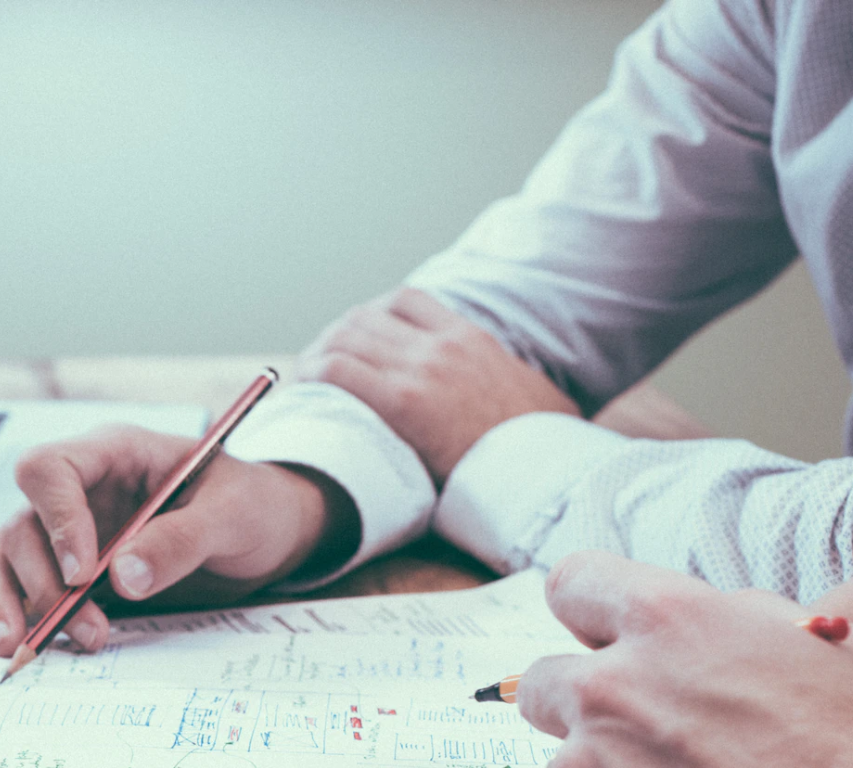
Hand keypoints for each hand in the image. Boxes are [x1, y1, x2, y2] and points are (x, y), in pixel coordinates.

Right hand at [0, 426, 354, 656]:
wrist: (268, 530)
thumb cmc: (251, 505)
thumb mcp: (232, 515)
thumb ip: (180, 540)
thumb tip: (122, 577)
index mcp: (115, 453)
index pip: (51, 469)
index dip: (56, 520)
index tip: (82, 574)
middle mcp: (82, 487)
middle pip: (23, 521)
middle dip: (42, 581)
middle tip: (83, 629)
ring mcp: (71, 525)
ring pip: (9, 551)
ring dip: (10, 600)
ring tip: (19, 647)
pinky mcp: (70, 562)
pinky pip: (16, 575)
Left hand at [296, 287, 575, 484]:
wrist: (547, 472)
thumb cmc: (543, 449)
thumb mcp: (535, 396)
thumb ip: (506, 381)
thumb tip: (513, 397)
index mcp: (471, 339)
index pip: (405, 300)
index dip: (371, 316)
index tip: (358, 341)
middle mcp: (442, 345)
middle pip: (364, 317)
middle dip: (335, 338)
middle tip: (320, 367)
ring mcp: (422, 369)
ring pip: (344, 337)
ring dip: (318, 355)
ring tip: (306, 382)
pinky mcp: (403, 402)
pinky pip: (337, 371)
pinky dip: (313, 376)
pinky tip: (305, 394)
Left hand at [516, 551, 852, 767]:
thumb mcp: (812, 642)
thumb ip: (731, 616)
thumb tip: (704, 613)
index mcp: (666, 619)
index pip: (570, 583)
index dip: (589, 610)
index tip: (605, 633)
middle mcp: (614, 686)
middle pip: (544, 680)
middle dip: (583, 699)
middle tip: (642, 723)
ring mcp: (599, 760)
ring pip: (566, 754)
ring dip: (606, 761)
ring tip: (679, 767)